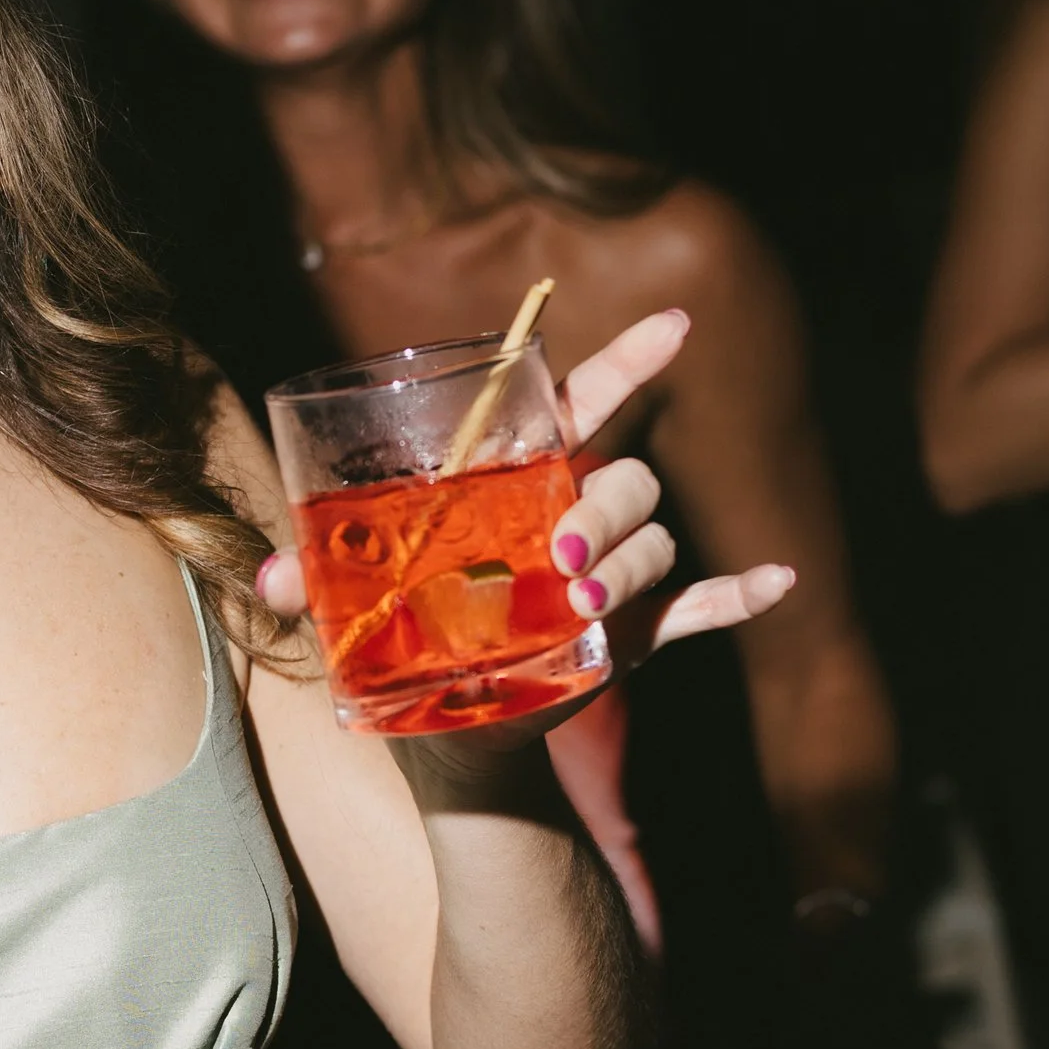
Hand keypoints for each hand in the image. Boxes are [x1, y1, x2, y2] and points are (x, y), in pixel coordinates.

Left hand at [255, 309, 798, 652]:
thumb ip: (312, 577)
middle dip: (608, 506)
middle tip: (561, 550)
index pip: (581, 404)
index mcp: (518, 482)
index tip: (675, 324)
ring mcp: (611, 573)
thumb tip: (274, 577)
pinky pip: (701, 607)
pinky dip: (739, 596)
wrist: (445, 724)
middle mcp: (576, 514)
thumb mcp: (348, 600)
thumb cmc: (398, 633)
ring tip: (581, 599)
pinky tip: (774, 583)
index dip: (628, 361)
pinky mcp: (632, 635)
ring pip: (655, 540)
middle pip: (626, 477)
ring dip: (631, 566)